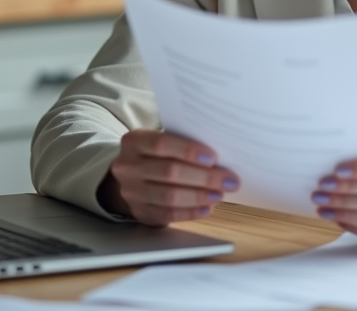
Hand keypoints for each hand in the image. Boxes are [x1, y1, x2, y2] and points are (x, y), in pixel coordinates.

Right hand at [97, 130, 240, 225]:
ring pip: (169, 197)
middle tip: (229, 180)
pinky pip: (168, 215)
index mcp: (134, 142)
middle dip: (203, 177)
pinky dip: (190, 212)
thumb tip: (219, 159)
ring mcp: (131, 192)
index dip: (188, 151)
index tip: (213, 158)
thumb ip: (182, 145)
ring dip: (199, 196)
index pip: (161, 144)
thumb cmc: (156, 155)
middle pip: (168, 172)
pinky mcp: (139, 212)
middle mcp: (128, 166)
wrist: (131, 177)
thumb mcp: (162, 142)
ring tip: (219, 194)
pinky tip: (206, 208)